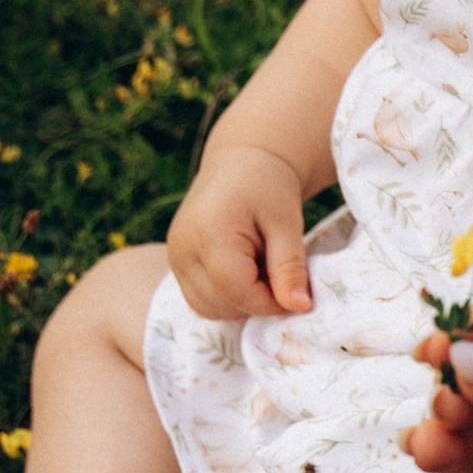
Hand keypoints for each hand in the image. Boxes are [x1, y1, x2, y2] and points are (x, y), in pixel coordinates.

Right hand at [166, 143, 315, 317]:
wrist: (239, 164)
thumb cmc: (267, 187)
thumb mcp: (286, 222)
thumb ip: (290, 267)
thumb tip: (298, 307)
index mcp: (208, 235)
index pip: (237, 292)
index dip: (270, 303)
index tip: (296, 293)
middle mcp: (182, 250)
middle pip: (220, 304)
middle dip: (256, 302)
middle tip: (280, 275)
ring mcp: (174, 259)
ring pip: (209, 308)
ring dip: (241, 303)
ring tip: (262, 270)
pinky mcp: (176, 264)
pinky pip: (201, 299)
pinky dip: (227, 298)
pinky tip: (247, 273)